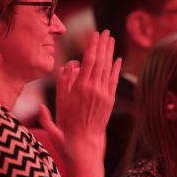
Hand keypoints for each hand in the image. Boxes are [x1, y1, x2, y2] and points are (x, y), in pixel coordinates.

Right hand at [39, 30, 121, 176]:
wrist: (83, 146)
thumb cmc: (66, 127)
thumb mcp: (59, 104)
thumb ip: (62, 84)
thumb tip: (66, 67)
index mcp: (80, 87)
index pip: (88, 60)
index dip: (93, 46)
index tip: (95, 34)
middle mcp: (94, 89)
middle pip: (100, 61)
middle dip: (103, 45)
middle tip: (105, 31)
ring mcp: (104, 95)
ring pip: (108, 69)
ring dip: (110, 53)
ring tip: (112, 40)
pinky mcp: (109, 102)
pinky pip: (114, 81)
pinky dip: (116, 69)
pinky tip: (118, 59)